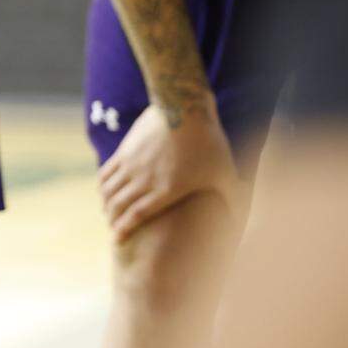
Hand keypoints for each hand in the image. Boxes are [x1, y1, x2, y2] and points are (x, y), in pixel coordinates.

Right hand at [100, 98, 244, 241]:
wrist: (184, 107)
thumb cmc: (209, 143)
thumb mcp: (225, 173)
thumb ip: (234, 199)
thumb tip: (244, 222)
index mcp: (165, 190)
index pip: (136, 216)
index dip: (124, 230)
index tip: (118, 240)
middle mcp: (143, 179)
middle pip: (118, 206)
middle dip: (113, 220)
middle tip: (114, 229)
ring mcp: (131, 164)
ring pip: (108, 191)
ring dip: (106, 205)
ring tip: (108, 212)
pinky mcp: (124, 150)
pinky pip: (105, 173)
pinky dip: (102, 186)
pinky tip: (105, 191)